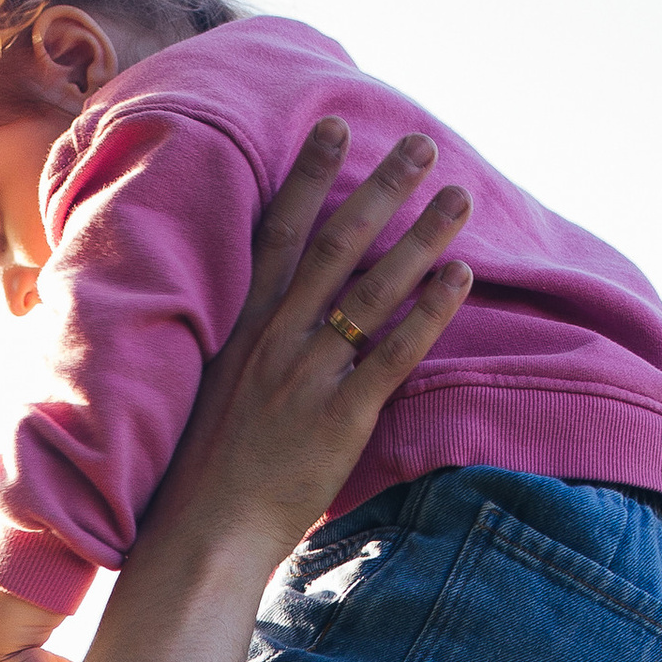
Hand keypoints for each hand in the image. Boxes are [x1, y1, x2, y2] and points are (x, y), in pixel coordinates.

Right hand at [147, 122, 472, 566]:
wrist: (203, 532)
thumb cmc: (206, 472)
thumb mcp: (214, 391)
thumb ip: (247, 350)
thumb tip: (270, 325)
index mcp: (244, 328)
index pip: (278, 233)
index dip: (309, 176)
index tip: (335, 128)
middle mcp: (276, 339)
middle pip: (337, 244)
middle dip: (381, 188)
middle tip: (420, 145)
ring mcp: (308, 375)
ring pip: (372, 287)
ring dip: (420, 236)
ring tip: (458, 197)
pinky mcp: (339, 416)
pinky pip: (393, 354)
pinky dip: (428, 312)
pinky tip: (459, 278)